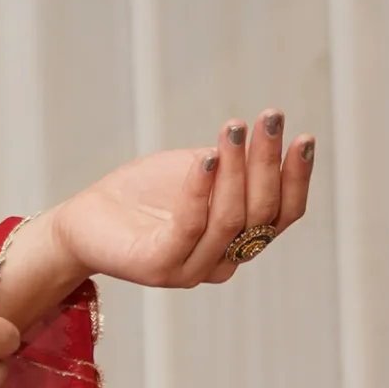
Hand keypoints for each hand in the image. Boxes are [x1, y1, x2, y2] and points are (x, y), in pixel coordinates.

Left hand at [47, 111, 314, 291]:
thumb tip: (269, 140)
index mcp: (238, 240)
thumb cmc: (144, 193)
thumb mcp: (199, 170)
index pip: (282, 214)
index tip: (303, 136)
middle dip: (269, 162)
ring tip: (234, 128)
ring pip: (230, 219)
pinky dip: (201, 190)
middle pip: (261, 214)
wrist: (85, 219)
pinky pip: (190, 227)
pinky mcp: (160, 268)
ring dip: (237, 168)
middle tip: (270, 118)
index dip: (297, 178)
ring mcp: (192, 269)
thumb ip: (233, 164)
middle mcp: (222, 261)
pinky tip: (205, 158)